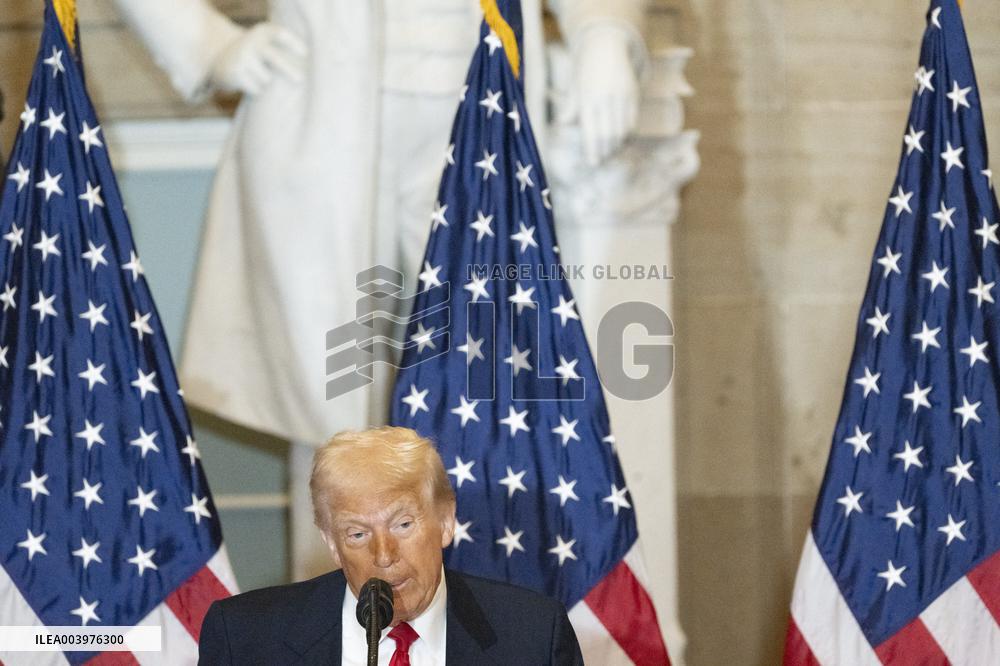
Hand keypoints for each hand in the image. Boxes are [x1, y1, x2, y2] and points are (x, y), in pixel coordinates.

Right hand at [210, 22, 306, 95]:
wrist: (220, 58)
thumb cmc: (255, 55)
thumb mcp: (266, 46)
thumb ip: (282, 54)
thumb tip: (302, 78)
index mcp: (263, 31)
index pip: (279, 34)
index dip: (292, 43)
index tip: (305, 53)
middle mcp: (251, 41)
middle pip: (274, 58)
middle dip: (289, 70)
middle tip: (300, 80)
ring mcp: (242, 56)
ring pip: (267, 79)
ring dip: (266, 83)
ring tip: (256, 76)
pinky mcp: (234, 72)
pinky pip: (256, 89)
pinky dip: (256, 90)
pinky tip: (247, 82)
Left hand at [574, 24, 639, 165]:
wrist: (606, 46)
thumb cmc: (586, 70)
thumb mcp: (575, 86)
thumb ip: (571, 106)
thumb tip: (563, 123)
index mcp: (587, 98)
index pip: (591, 131)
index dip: (592, 150)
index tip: (593, 162)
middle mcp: (604, 98)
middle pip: (608, 135)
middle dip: (605, 151)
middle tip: (602, 159)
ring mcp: (620, 96)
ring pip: (622, 130)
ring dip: (617, 144)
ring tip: (611, 151)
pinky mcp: (632, 93)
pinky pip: (632, 120)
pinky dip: (628, 133)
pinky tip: (622, 139)